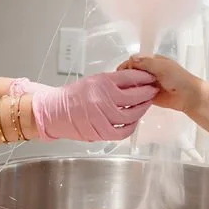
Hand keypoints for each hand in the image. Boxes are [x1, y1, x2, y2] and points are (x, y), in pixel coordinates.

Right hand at [30, 69, 158, 141]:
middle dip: (147, 93)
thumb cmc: (73, 96)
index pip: (130, 77)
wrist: (55, 112)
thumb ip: (114, 81)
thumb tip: (135, 81)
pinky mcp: (101, 131)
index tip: (152, 77)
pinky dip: (132, 126)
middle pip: (134, 97)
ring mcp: (103, 116)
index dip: (144, 77)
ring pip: (132, 114)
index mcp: (102, 83)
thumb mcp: (94, 80)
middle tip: (153, 90)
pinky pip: (123, 131)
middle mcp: (103, 99)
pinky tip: (135, 121)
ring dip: (142, 109)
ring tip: (146, 104)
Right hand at [122, 55, 202, 114]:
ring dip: (128, 87)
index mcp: (153, 61)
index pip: (135, 61)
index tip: (120, 71)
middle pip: (132, 72)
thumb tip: (131, 59)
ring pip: (133, 84)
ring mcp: (148, 84)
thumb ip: (146, 63)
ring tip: (122, 91)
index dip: (127, 65)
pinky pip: (137, 95)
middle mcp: (149, 72)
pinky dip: (132, 96)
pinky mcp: (148, 96)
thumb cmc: (180, 79)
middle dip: (126, 76)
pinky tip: (127, 98)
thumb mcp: (162, 66)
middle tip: (120, 82)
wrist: (189, 96)